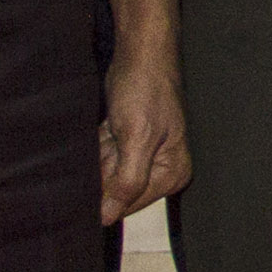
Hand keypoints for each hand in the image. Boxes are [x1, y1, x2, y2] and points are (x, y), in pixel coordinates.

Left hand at [100, 32, 188, 225]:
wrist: (140, 54)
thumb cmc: (146, 89)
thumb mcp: (137, 138)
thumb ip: (126, 182)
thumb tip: (107, 217)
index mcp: (172, 172)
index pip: (129, 204)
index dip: (107, 193)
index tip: (100, 169)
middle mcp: (161, 168)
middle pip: (116, 189)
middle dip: (104, 168)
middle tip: (112, 140)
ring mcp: (144, 156)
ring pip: (106, 173)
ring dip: (100, 155)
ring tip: (112, 129)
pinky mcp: (129, 143)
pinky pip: (104, 158)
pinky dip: (99, 146)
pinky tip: (107, 128)